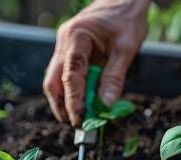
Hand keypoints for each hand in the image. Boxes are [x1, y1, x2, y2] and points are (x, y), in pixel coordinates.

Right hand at [43, 0, 150, 126]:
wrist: (124, 0)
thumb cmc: (127, 19)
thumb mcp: (126, 49)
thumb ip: (114, 78)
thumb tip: (105, 107)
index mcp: (77, 36)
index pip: (70, 76)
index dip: (74, 101)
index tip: (82, 120)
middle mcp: (64, 42)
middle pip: (53, 82)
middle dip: (62, 107)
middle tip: (77, 125)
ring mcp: (63, 46)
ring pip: (54, 81)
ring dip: (64, 102)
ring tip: (79, 118)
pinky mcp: (68, 51)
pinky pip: (63, 76)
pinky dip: (71, 92)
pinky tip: (82, 103)